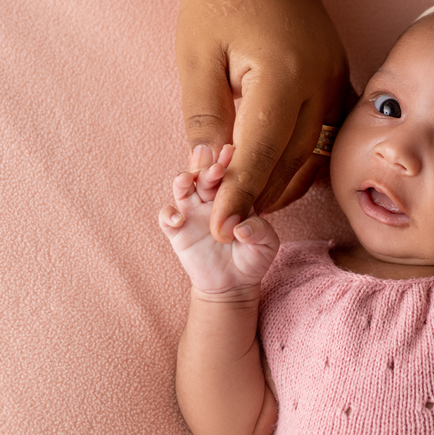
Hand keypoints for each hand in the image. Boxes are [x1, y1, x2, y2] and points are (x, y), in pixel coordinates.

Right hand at [158, 144, 280, 294]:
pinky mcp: (178, 232)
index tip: (232, 151)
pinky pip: (167, 218)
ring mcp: (193, 213)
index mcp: (234, 195)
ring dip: (183, 180)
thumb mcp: (267, 244)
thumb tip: (241, 229)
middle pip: (204, 175)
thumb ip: (260, 231)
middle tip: (216, 165)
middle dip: (207, 166)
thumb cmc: (253, 257)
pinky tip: (178, 219)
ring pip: (182, 189)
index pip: (230, 173)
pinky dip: (168, 214)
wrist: (234, 283)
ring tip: (188, 179)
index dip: (229, 161)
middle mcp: (211, 199)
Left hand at [177, 0, 350, 240]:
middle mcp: (319, 83)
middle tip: (228, 223)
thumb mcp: (195, 56)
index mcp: (281, 74)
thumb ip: (204, 117)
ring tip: (247, 207)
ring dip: (282, 186)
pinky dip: (301, 163)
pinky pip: (325, 136)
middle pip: (293, 161)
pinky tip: (275, 178)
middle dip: (260, 198)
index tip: (220, 226)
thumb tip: (205, 171)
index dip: (239, 194)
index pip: (261, 152)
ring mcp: (336, 82)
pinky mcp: (340, 81)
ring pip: (314, 154)